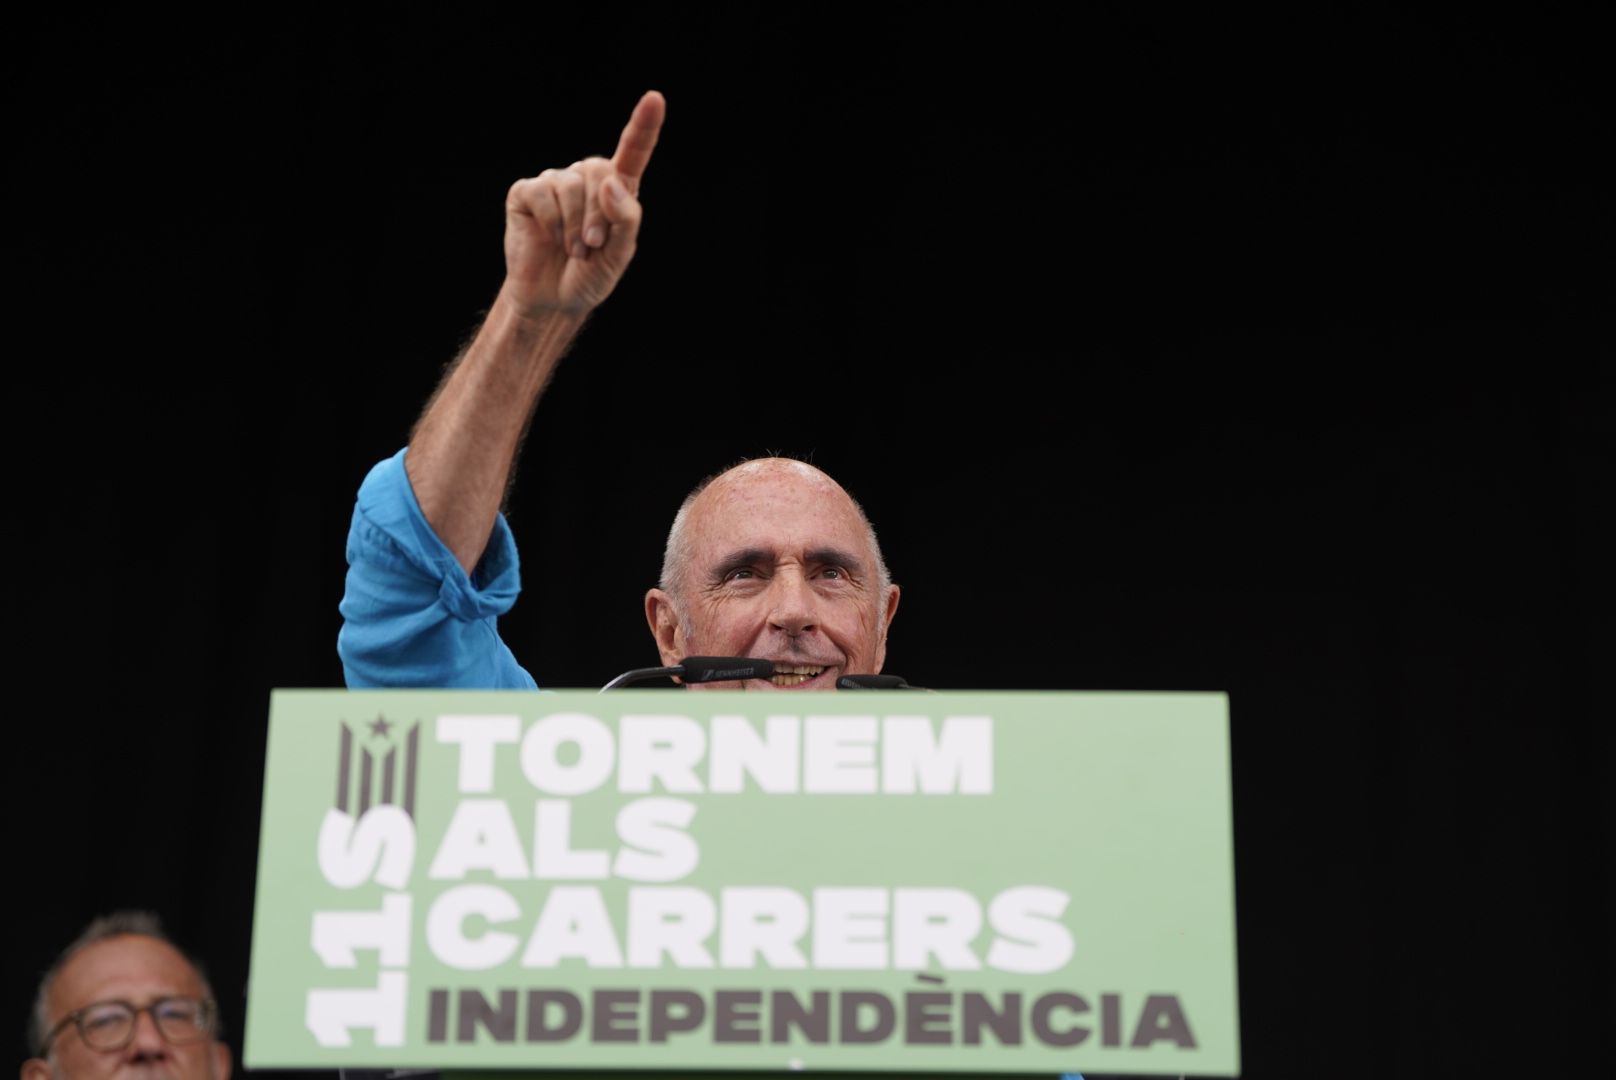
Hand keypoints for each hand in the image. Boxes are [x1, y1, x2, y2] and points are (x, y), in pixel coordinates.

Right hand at [501, 90, 665, 316]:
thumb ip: (626, 219)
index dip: (644, 126)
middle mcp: (585, 178)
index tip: (654, 99)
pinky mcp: (526, 192)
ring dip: (575, 226)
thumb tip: (610, 182)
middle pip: (600, 172)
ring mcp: (554, 182)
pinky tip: (550, 238)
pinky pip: (543, 195)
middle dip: (600, 215)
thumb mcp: (620, 255)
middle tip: (594, 246)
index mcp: (616, 189)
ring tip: (574, 250)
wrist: (552, 299)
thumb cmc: (589, 275)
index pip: (633, 152)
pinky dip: (551, 223)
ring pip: (571, 186)